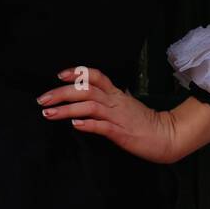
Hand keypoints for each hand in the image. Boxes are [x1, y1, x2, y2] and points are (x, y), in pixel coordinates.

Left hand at [39, 67, 179, 163]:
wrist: (166, 135)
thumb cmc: (145, 123)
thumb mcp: (126, 106)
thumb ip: (111, 100)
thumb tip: (94, 97)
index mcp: (117, 95)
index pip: (97, 76)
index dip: (78, 73)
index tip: (60, 75)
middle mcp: (116, 102)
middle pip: (86, 90)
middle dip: (62, 93)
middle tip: (43, 99)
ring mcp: (118, 116)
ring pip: (90, 106)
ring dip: (67, 109)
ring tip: (49, 113)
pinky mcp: (121, 133)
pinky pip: (102, 126)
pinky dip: (87, 125)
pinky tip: (74, 125)